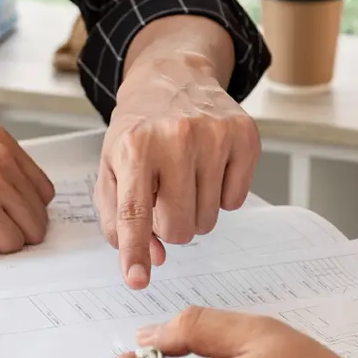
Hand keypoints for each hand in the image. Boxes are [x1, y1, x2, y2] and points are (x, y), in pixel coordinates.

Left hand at [95, 16, 260, 288]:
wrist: (173, 77)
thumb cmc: (139, 130)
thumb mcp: (112, 168)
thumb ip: (120, 219)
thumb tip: (154, 257)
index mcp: (134, 146)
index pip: (135, 213)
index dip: (136, 252)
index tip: (138, 280)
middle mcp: (176, 138)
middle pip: (179, 228)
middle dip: (170, 226)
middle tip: (164, 199)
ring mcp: (215, 135)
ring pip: (208, 220)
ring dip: (195, 211)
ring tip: (184, 179)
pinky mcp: (245, 136)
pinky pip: (236, 201)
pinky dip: (221, 195)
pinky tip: (208, 168)